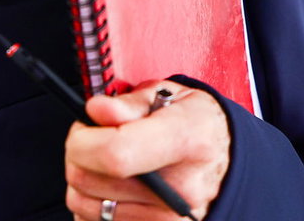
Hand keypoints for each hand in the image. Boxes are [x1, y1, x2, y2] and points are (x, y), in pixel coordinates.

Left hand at [64, 80, 229, 219]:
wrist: (225, 162)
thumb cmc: (195, 125)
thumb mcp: (169, 95)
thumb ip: (129, 103)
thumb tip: (97, 111)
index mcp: (187, 141)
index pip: (116, 154)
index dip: (83, 141)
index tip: (83, 129)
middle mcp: (181, 189)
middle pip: (90, 180)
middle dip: (78, 153)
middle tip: (95, 137)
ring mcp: (170, 219)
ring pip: (84, 204)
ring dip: (84, 180)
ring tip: (106, 161)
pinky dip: (95, 204)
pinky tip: (111, 187)